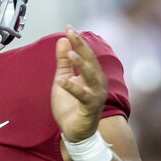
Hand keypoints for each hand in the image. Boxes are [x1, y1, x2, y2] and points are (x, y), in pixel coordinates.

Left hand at [52, 26, 107, 142]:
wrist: (75, 132)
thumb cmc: (71, 106)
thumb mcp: (63, 80)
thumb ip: (63, 62)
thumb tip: (62, 40)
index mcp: (92, 75)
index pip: (86, 54)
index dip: (78, 41)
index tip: (69, 27)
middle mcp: (98, 83)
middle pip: (90, 61)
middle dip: (81, 46)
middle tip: (71, 32)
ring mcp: (96, 95)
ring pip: (91, 76)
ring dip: (81, 64)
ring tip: (71, 53)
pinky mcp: (90, 108)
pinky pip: (82, 96)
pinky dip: (72, 88)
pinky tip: (62, 82)